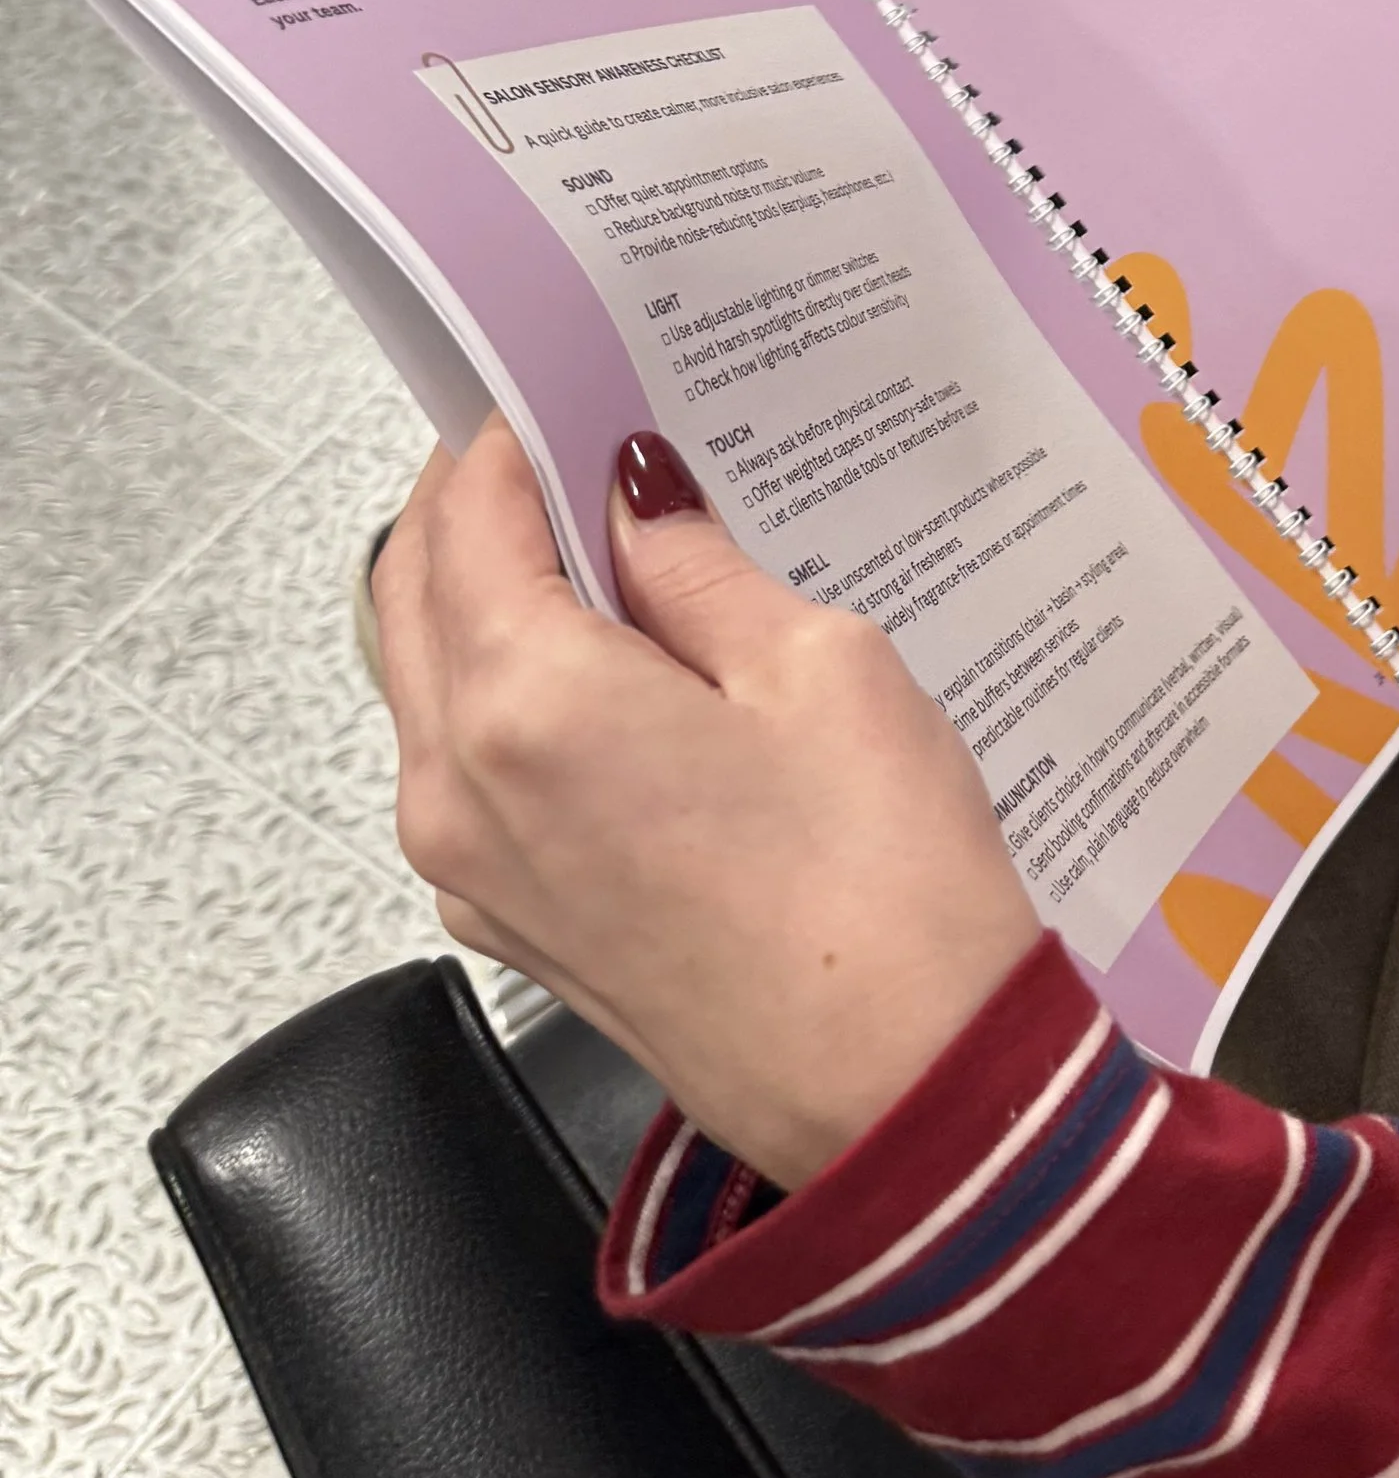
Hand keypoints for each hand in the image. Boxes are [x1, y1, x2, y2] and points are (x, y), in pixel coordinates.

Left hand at [379, 419, 1039, 1188]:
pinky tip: (613, 666)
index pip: (470, 511)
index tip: (573, 386)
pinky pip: (467, 767)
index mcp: (524, 698)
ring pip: (427, 681)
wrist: (905, 1091)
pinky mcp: (513, 922)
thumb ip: (697, 567)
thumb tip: (637, 497)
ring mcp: (473, 866)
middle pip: (415, 589)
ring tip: (605, 546)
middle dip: (478, 502)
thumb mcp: (817, 665)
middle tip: (573, 445)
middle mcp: (460, 783)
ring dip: (485, 595)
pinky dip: (506, 690)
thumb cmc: (880, 883)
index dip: (515, 432)